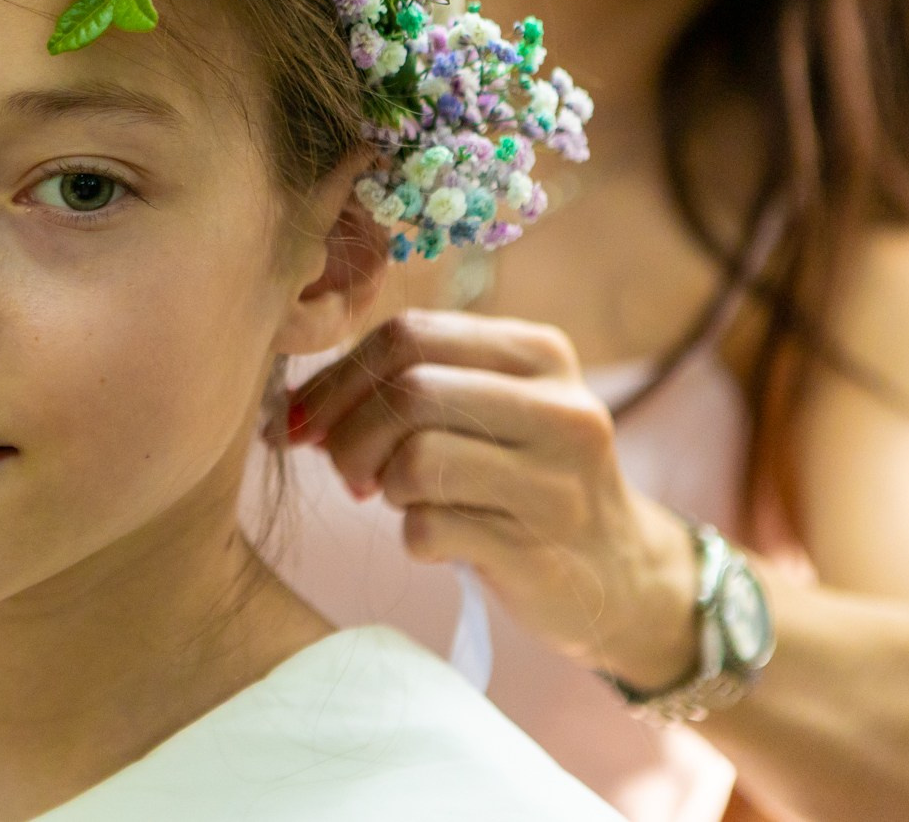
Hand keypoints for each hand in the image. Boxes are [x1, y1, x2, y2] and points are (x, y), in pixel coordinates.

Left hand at [279, 310, 701, 691]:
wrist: (617, 575)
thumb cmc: (521, 480)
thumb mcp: (485, 410)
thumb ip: (405, 385)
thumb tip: (291, 409)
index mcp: (540, 353)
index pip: (409, 334)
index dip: (337, 378)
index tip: (304, 421)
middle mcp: (561, 408)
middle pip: (409, 390)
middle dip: (350, 435)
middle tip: (349, 473)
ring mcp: (558, 483)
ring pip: (416, 459)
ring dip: (384, 487)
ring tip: (403, 501)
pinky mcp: (540, 552)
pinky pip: (429, 529)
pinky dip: (413, 536)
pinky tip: (440, 538)